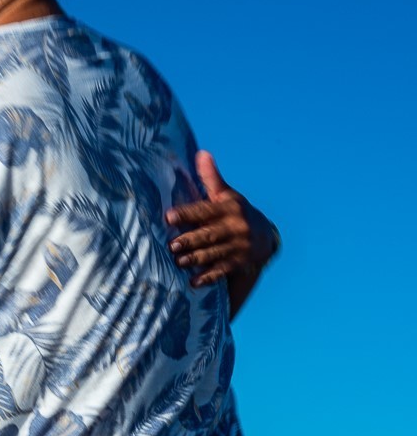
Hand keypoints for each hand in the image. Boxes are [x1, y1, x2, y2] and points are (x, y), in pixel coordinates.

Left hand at [166, 150, 277, 287]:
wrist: (266, 235)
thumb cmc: (235, 211)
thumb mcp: (227, 194)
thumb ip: (211, 178)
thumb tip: (202, 153)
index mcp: (228, 208)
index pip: (204, 210)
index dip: (186, 213)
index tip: (168, 217)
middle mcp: (236, 227)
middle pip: (209, 234)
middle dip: (190, 240)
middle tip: (172, 245)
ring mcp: (239, 246)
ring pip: (215, 253)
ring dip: (196, 258)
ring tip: (179, 262)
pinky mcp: (240, 262)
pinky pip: (223, 270)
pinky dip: (209, 276)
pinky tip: (194, 282)